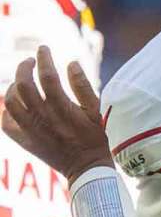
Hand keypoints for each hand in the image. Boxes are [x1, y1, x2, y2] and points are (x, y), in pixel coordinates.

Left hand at [1, 46, 111, 184]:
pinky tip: (17, 104)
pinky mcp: (24, 141)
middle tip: (30, 61)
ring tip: (22, 81)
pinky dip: (8, 109)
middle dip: (24, 68)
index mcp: (62, 109)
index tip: (43, 48)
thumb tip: (71, 63)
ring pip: (10, 101)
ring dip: (13, 86)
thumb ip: (83, 85)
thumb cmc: (94, 136)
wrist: (86, 167)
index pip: (46, 76)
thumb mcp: (96, 110)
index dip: (43, 58)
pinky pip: (6, 122)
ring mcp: (30, 130)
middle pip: (23, 85)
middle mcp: (43, 118)